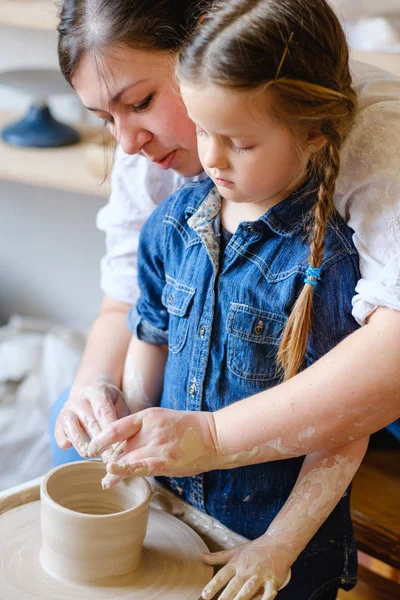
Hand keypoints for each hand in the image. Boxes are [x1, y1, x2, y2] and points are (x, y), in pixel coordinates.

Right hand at [54, 380, 130, 460]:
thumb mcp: (119, 403)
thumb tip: (126, 437)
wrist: (88, 393)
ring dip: (81, 443)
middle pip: (89, 421)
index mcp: (97, 392)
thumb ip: (122, 417)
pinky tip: (68, 447)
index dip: (110, 430)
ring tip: (91, 456)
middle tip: (109, 458)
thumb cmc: (109, 403)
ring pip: (72, 427)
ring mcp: (67, 410)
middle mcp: (80, 399)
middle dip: (99, 442)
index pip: (104, 411)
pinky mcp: (58, 421)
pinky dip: (62, 440)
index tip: (118, 447)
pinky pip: (59, 432)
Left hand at [87, 407, 219, 487]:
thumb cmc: (189, 430)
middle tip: (101, 470)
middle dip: (108, 460)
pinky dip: (124, 471)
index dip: (100, 439)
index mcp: (147, 416)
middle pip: (120, 447)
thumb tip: (123, 448)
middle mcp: (149, 428)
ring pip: (126, 459)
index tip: (90, 448)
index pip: (116, 427)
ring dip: (113, 472)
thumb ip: (143, 432)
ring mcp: (157, 444)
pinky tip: (112, 475)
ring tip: (106, 482)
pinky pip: (139, 467)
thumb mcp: (162, 422)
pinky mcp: (165, 459)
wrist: (214, 435)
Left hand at [200, 538, 290, 599]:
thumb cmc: (255, 549)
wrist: (278, 543)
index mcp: (237, 563)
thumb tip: (201, 556)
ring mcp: (260, 575)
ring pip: (249, 590)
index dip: (213, 585)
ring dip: (241, 599)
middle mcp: (247, 569)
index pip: (222, 575)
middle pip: (234, 585)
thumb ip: (218, 556)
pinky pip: (269, 594)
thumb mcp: (235, 551)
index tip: (204, 595)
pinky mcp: (273, 581)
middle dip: (226, 597)